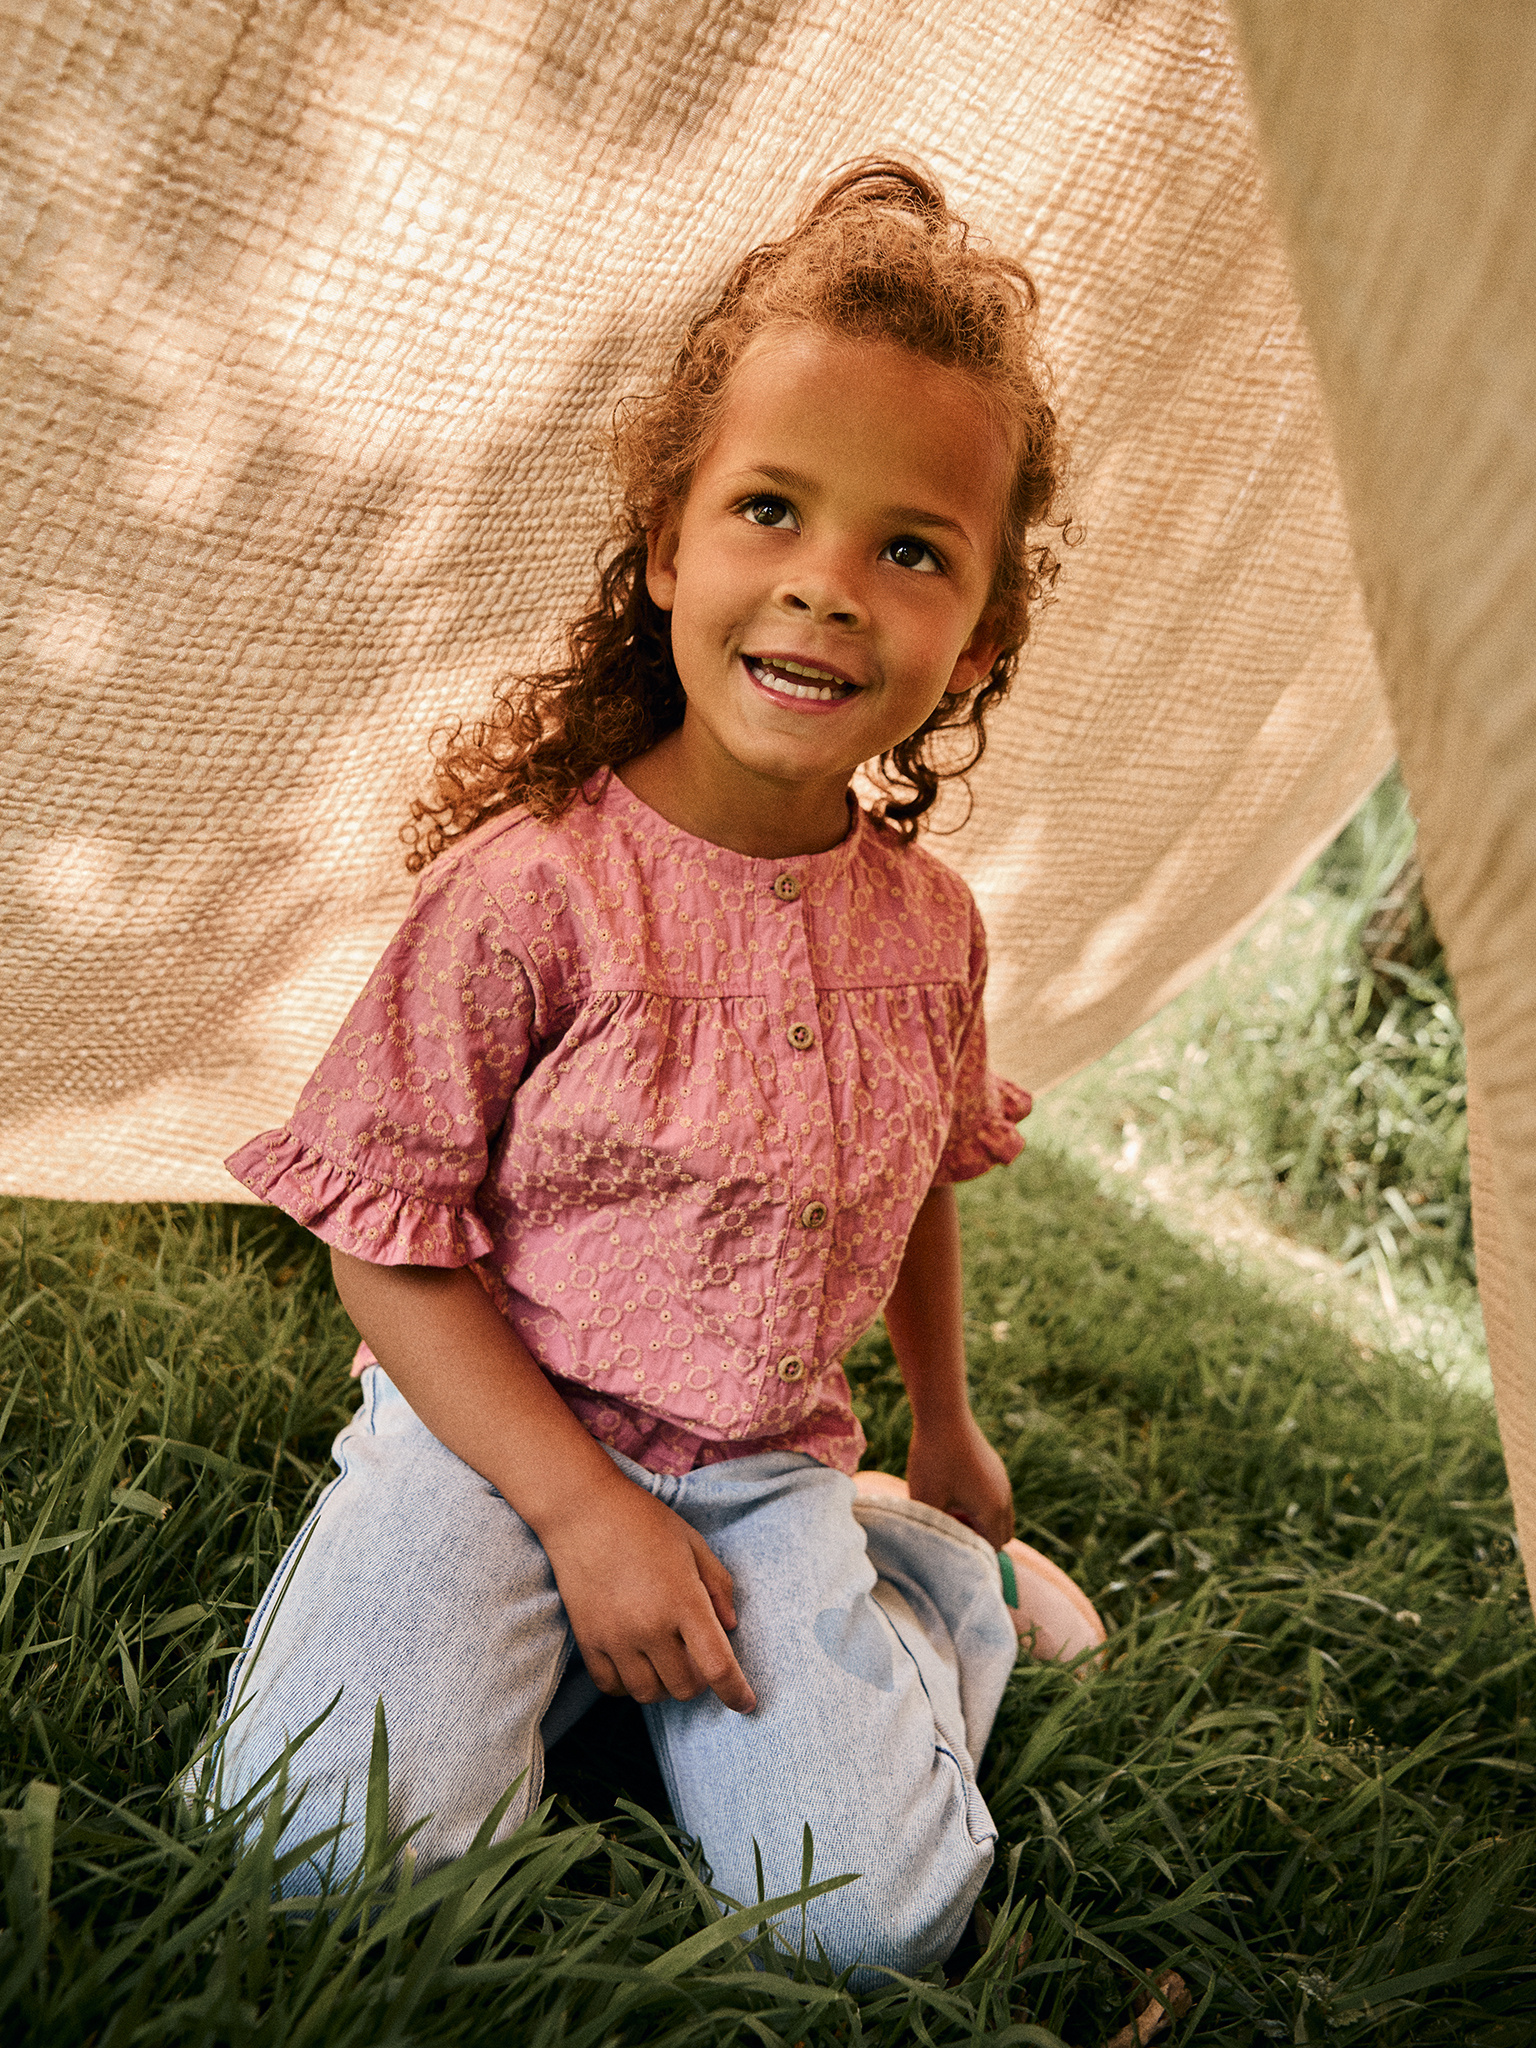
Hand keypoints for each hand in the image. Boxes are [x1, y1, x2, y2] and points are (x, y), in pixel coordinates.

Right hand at [535, 1474, 756, 1713]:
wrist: (582, 1510)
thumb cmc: (643, 1521)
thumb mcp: (693, 1544)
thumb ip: (718, 1586)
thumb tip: (730, 1628)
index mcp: (684, 1601)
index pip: (717, 1666)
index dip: (736, 1692)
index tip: (746, 1704)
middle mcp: (650, 1626)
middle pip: (685, 1687)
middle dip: (699, 1680)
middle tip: (696, 1656)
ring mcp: (616, 1637)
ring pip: (648, 1694)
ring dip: (664, 1684)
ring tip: (664, 1658)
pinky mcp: (588, 1640)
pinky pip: (611, 1687)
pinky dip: (628, 1684)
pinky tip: (635, 1662)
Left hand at [906, 1410, 1014, 1550]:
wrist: (943, 1415)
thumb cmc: (933, 1460)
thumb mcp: (926, 1501)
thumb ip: (933, 1530)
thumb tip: (932, 1551)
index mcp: (992, 1511)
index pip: (992, 1550)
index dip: (972, 1554)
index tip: (949, 1545)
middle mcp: (1004, 1498)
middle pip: (1000, 1535)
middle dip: (978, 1539)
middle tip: (949, 1528)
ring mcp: (1002, 1481)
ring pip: (999, 1516)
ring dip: (979, 1521)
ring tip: (949, 1509)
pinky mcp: (995, 1467)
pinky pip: (995, 1497)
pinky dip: (979, 1504)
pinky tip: (952, 1489)